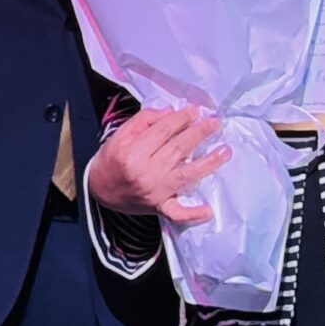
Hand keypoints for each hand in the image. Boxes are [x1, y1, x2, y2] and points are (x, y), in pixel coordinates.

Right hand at [85, 106, 230, 226]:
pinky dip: (193, 214)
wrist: (99, 190)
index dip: (181, 119)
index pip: (163, 132)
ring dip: (208, 163)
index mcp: (133, 153)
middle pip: (178, 149)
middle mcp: (146, 173)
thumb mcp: (120, 134)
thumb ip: (144, 120)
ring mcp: (155, 192)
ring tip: (225, 151)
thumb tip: (170, 113)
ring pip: (186, 175)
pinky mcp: (159, 207)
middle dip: (198, 134)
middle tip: (215, 123)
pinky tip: (208, 210)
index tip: (195, 111)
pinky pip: (177, 213)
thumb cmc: (111, 159)